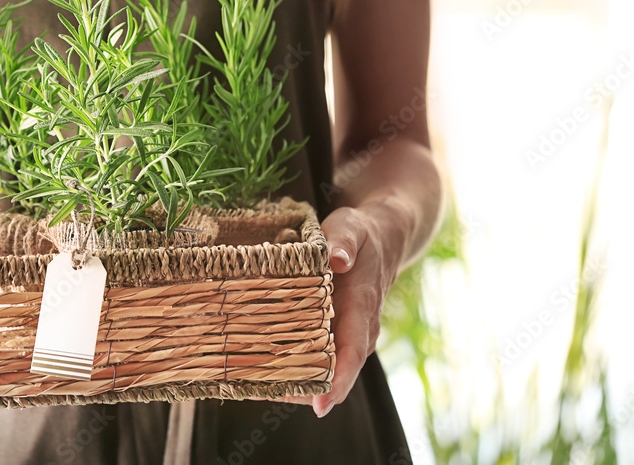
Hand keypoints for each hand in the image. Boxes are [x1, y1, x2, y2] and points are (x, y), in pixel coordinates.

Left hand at [267, 202, 405, 416]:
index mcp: (361, 307)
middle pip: (333, 371)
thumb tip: (337, 259)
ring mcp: (346, 334)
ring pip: (322, 368)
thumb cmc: (361, 233)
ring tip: (253, 385)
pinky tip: (260, 368)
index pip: (353, 352)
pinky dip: (291, 364)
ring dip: (293, 379)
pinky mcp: (334, 332)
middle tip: (263, 393)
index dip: (339, 380)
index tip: (321, 406)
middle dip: (302, 388)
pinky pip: (315, 355)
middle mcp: (357, 330)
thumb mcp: (351, 227)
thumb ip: (343, 242)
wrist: (380, 237)